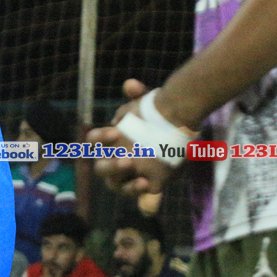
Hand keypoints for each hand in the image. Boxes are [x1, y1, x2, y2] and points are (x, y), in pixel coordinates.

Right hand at [87, 79, 174, 197]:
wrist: (181, 132)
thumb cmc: (159, 120)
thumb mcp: (149, 106)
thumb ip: (139, 95)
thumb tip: (130, 84)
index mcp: (109, 142)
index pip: (94, 140)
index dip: (100, 137)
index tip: (116, 131)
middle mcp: (113, 159)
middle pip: (101, 167)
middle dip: (112, 166)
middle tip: (127, 160)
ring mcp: (127, 174)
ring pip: (115, 184)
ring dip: (123, 182)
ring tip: (138, 177)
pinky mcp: (144, 184)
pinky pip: (133, 192)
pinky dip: (136, 190)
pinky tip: (146, 184)